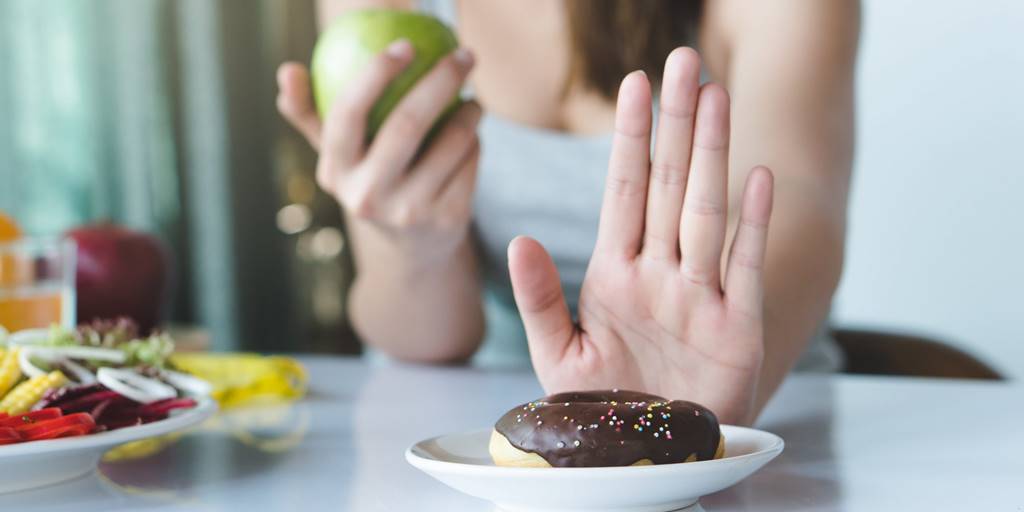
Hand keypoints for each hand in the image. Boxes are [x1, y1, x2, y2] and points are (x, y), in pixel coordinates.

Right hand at [276, 40, 480, 262]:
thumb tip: (288, 70)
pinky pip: (470, 162)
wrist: (413, 249)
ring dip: (469, 112)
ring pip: (451, 141)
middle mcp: (367, 196)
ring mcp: (408, 212)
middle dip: (441, 81)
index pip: (347, 114)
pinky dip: (475, 142)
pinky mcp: (447, 220)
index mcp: (335, 172)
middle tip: (463, 56)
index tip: (405, 46)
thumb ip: (310, 115)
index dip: (375, 74)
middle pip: (407, 124)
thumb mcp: (339, 157)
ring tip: (472, 101)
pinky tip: (472, 137)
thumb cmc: (371, 181)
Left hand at [508, 48, 773, 425]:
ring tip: (716, 96)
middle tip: (683, 61)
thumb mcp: (559, 354)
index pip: (623, 191)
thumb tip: (519, 239)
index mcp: (616, 274)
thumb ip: (540, 298)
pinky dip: (752, 225)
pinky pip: (745, 268)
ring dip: (711, 155)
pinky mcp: (736, 329)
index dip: (629, 138)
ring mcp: (700, 297)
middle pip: (668, 185)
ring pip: (705, 211)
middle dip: (675, 124)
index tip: (634, 85)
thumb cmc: (605, 407)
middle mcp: (661, 274)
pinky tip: (759, 177)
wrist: (650, 459)